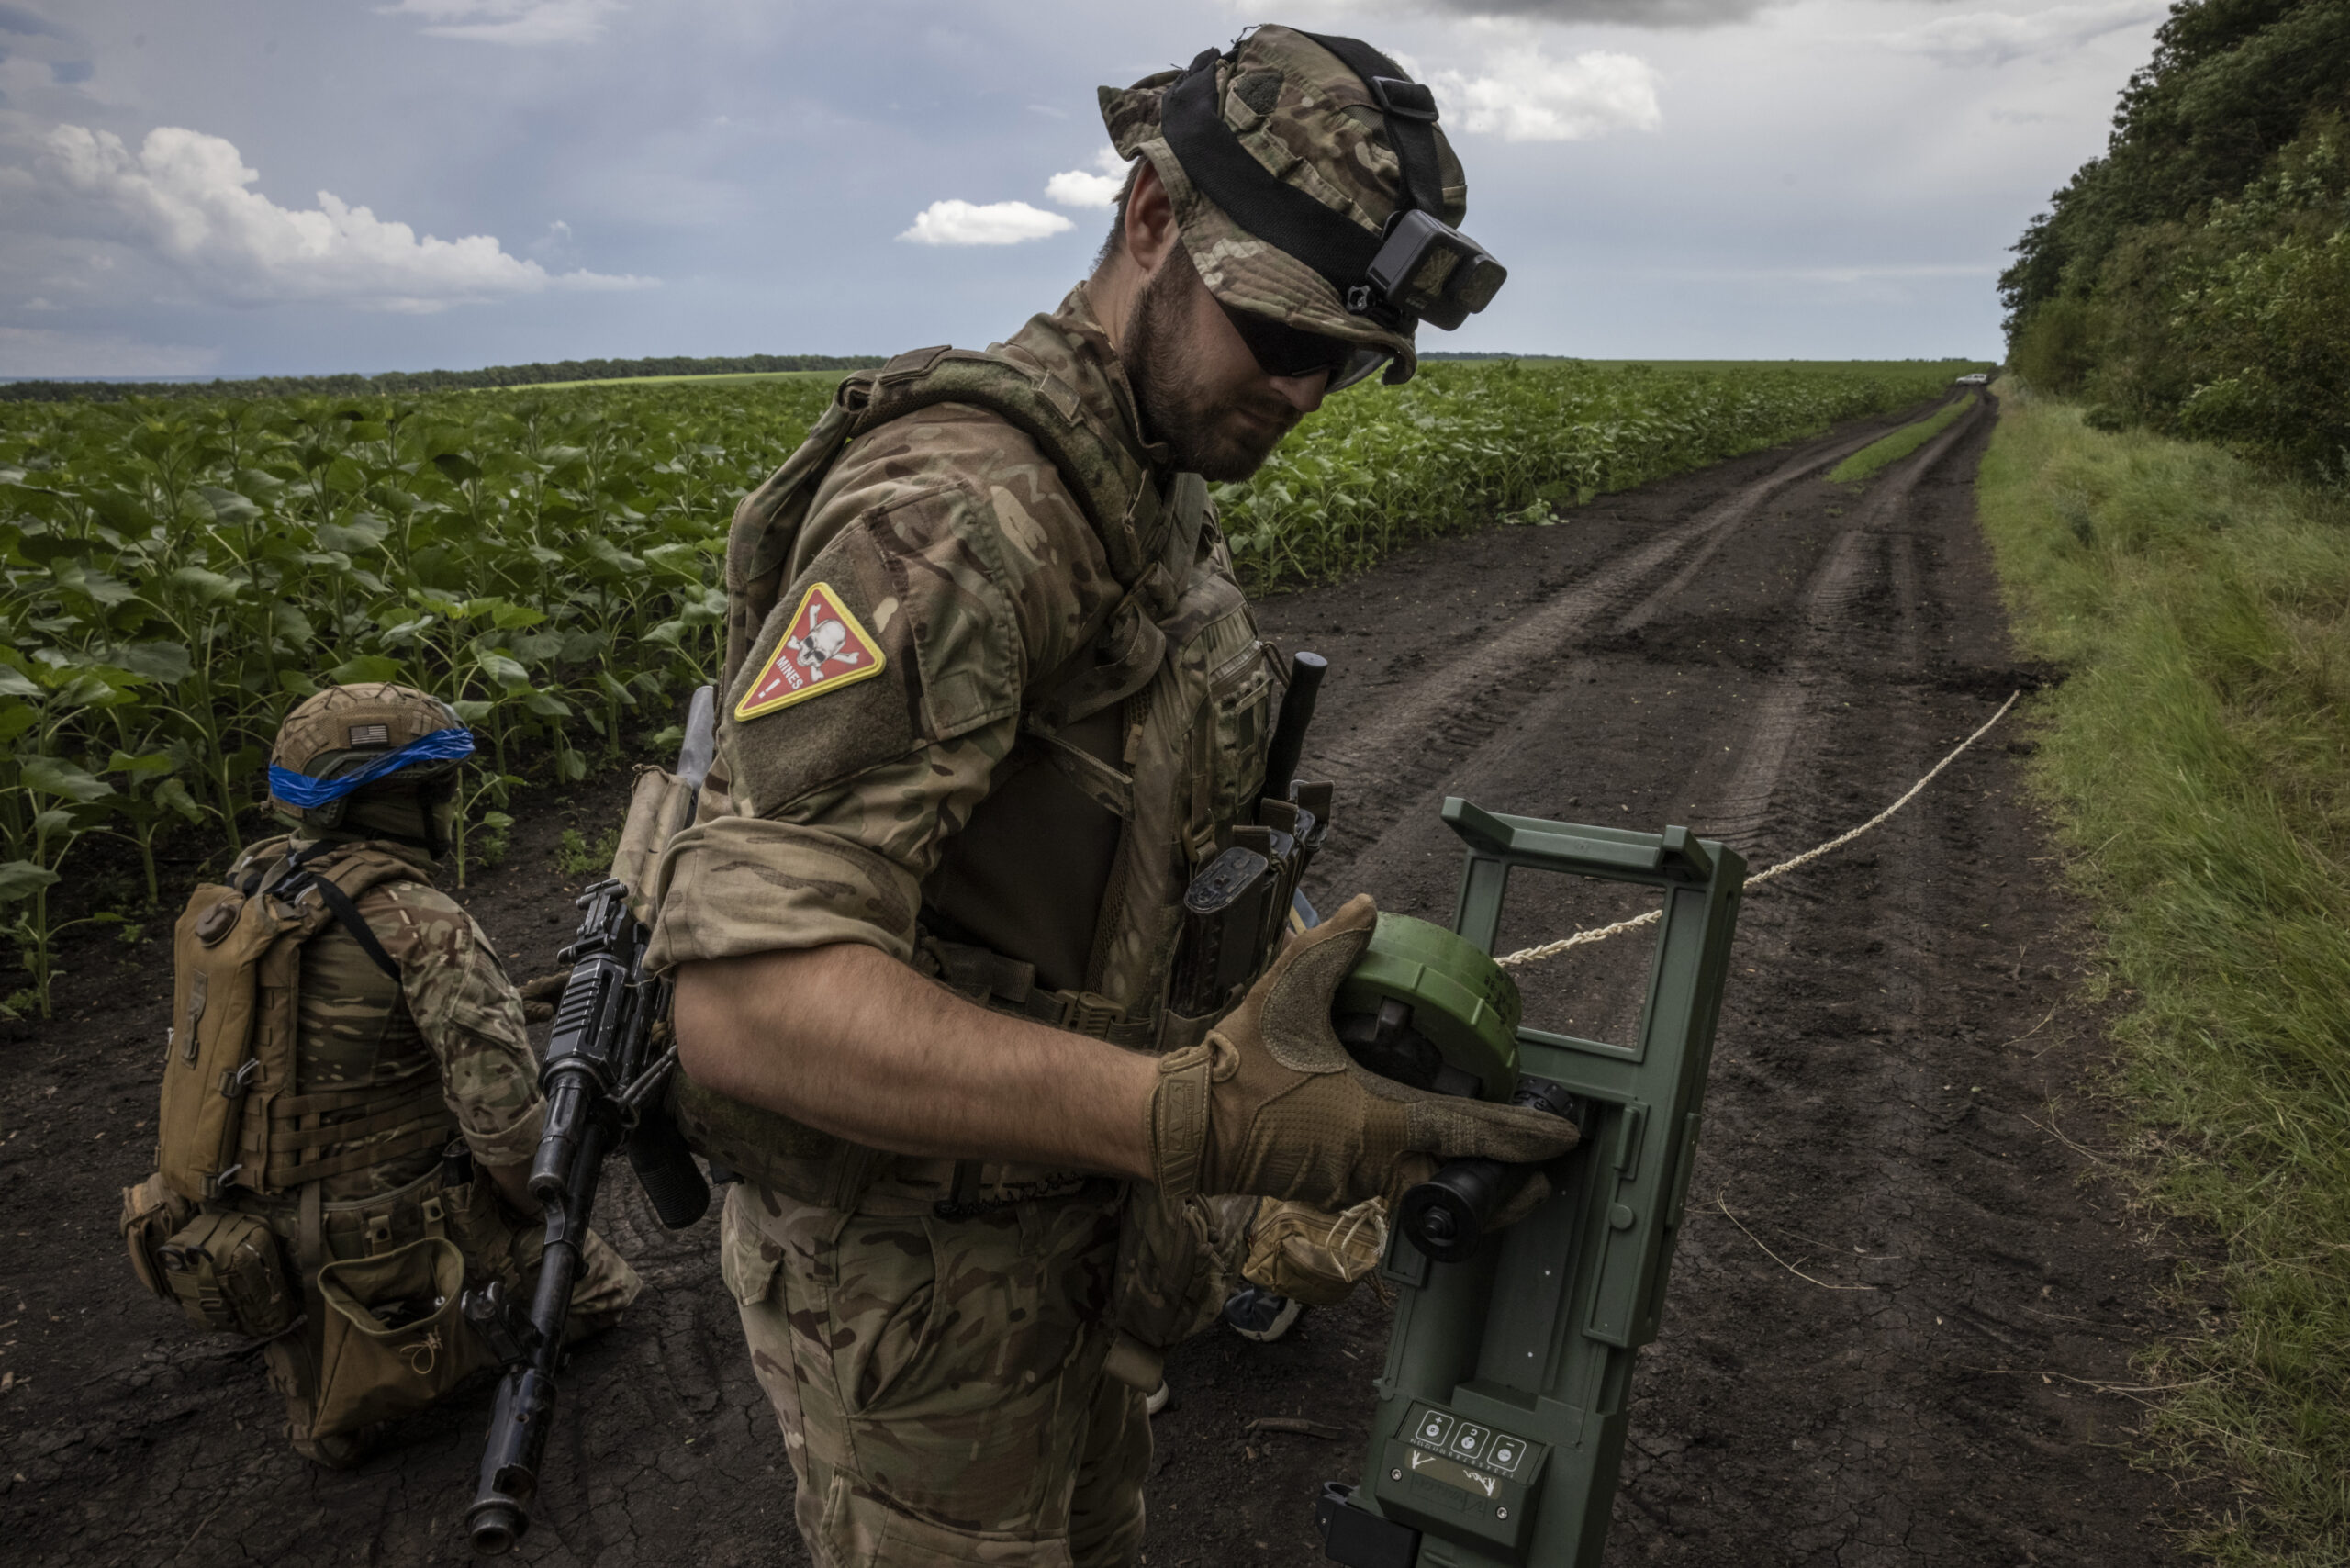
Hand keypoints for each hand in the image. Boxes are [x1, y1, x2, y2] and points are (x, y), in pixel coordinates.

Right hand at [1145, 895, 1578, 1209]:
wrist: (1187, 1124)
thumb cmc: (1240, 1067)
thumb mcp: (1287, 995)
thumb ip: (1330, 947)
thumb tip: (1366, 907)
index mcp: (1381, 1119)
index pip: (1470, 1132)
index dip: (1522, 1138)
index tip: (1562, 1139)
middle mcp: (1375, 1162)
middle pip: (1459, 1184)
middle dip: (1503, 1184)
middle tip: (1537, 1174)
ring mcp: (1352, 1183)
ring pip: (1424, 1189)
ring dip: (1458, 1178)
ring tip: (1488, 1162)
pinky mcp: (1330, 1190)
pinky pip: (1389, 1190)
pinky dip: (1416, 1177)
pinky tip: (1417, 1152)